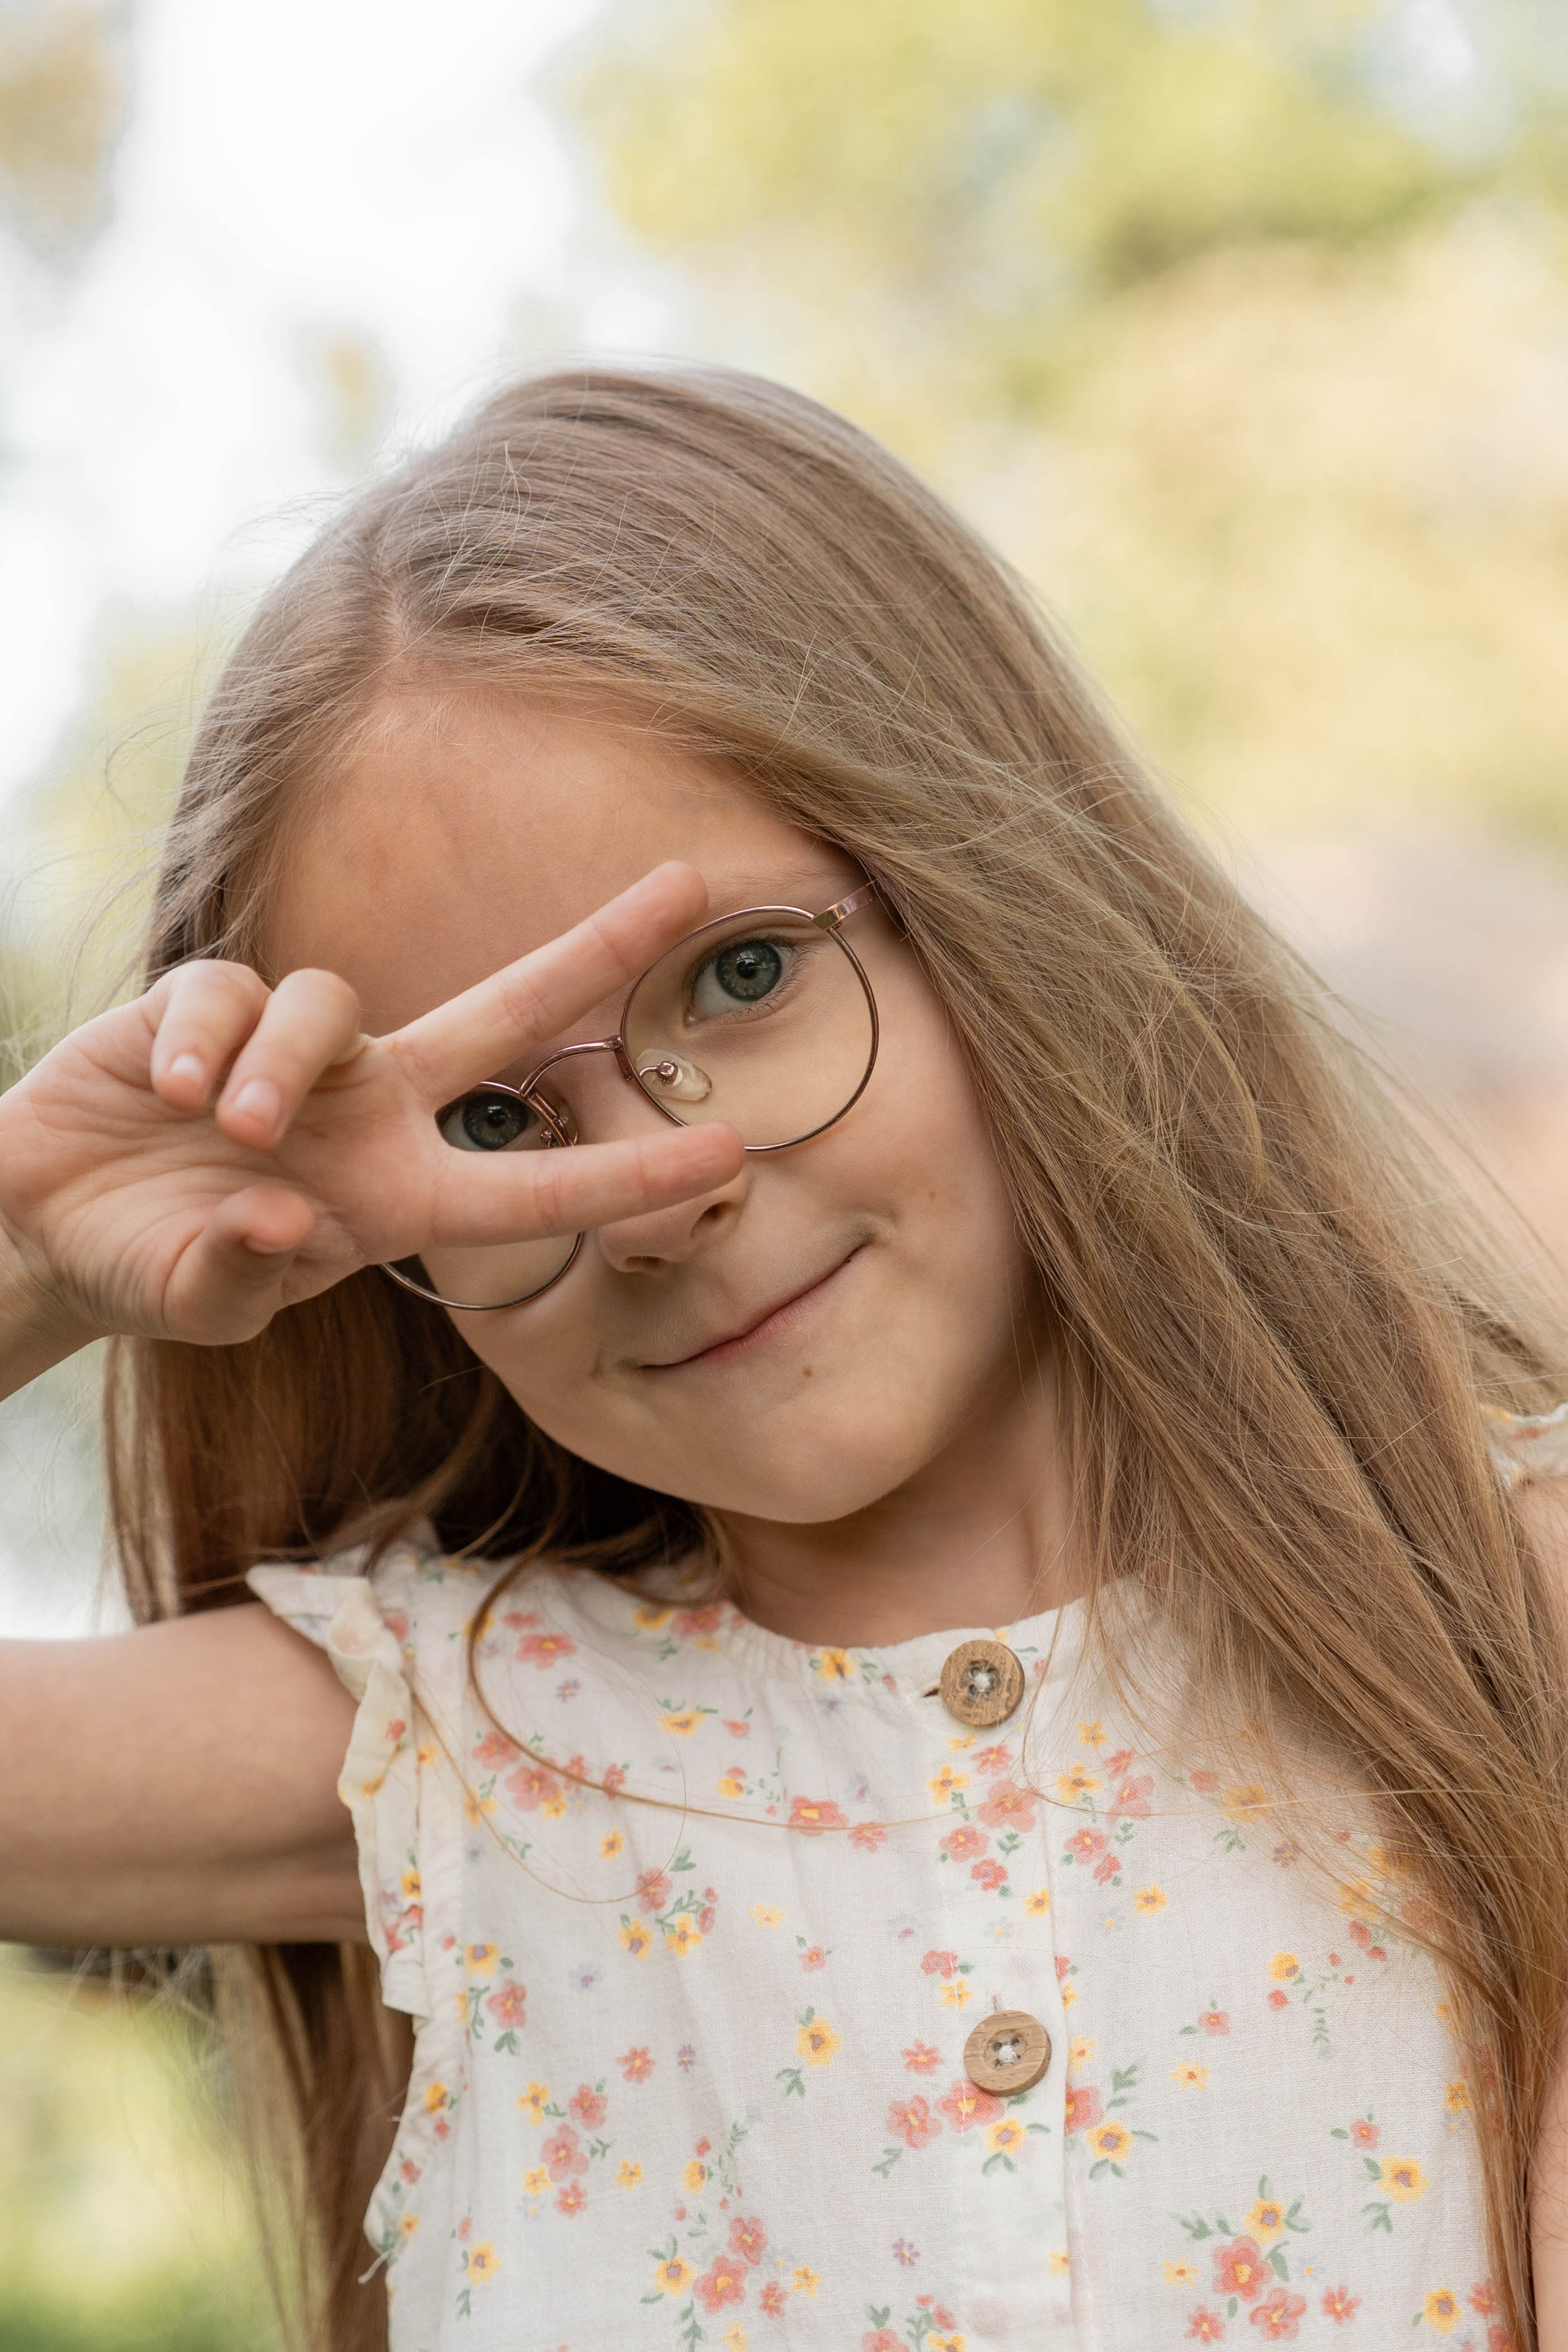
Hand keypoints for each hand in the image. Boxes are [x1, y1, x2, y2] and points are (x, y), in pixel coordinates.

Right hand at [0, 862, 741, 1352]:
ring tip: (231, 1130)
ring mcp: (299, 1053)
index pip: (534, 1186)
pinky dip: (205, 1041)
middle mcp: (372, 1110)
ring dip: (282, 1068)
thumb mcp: (203, 1301)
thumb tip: (283, 1222)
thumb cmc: (152, 1268)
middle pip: (505, 1012)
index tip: (728, 1156)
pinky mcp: (213, 1006)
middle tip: (688, 884)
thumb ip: (243, 1277)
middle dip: (595, 949)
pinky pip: (233, 994)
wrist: (49, 1223)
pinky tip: (173, 1088)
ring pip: (331, 1009)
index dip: (628, 1174)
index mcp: (397, 1196)